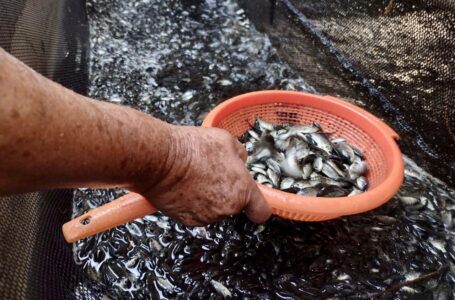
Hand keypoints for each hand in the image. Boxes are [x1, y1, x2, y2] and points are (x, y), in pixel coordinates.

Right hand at [137, 126, 271, 225]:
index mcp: (242, 190)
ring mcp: (207, 217)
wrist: (160, 160)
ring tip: (195, 177)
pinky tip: (184, 187)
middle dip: (226, 192)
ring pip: (214, 210)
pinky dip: (192, 204)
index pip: (261, 211)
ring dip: (208, 198)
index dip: (258, 208)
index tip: (255, 205)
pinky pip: (196, 214)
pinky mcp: (188, 221)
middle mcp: (227, 208)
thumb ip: (240, 155)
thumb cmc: (192, 148)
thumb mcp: (226, 140)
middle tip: (212, 173)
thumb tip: (240, 161)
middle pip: (233, 206)